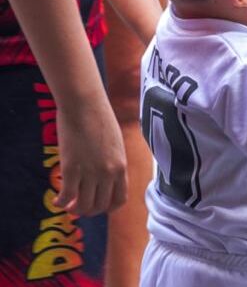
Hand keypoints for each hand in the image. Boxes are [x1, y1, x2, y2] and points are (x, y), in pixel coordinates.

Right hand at [55, 95, 126, 214]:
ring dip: (74, 209)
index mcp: (121, 166)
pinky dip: (60, 203)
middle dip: (89, 210)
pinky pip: (66, 197)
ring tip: (68, 203)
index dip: (108, 207)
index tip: (99, 205)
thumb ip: (113, 162)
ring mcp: (90, 172)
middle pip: (100, 206)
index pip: (120, 200)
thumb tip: (106, 177)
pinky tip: (57, 200)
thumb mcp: (115, 143)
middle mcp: (108, 173)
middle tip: (79, 205)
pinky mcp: (71, 169)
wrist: (85, 105)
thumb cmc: (100, 119)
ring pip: (83, 206)